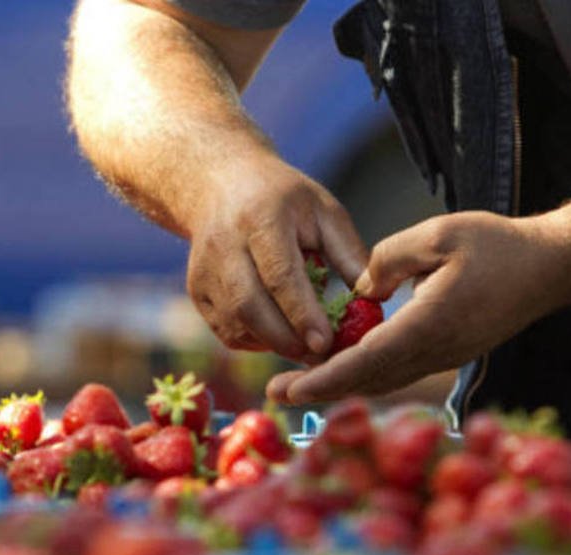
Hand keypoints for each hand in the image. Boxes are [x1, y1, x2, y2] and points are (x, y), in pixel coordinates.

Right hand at [186, 154, 367, 359]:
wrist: (221, 183)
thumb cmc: (284, 200)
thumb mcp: (324, 211)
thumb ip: (350, 254)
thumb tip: (374, 300)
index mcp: (261, 218)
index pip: (279, 274)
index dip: (301, 313)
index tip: (325, 342)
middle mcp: (224, 243)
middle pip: (248, 305)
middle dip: (285, 339)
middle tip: (320, 355)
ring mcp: (203, 269)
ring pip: (234, 324)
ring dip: (272, 344)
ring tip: (303, 345)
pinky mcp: (196, 290)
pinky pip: (226, 330)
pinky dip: (255, 341)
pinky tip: (278, 332)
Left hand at [266, 211, 568, 402]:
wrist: (550, 269)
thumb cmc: (497, 246)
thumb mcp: (439, 235)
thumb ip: (388, 259)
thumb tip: (360, 291)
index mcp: (430, 324)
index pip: (367, 359)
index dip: (325, 377)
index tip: (291, 388)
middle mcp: (434, 351)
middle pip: (368, 380)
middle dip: (320, 390)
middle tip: (274, 394)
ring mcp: (442, 357)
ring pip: (382, 380)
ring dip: (339, 386)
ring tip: (296, 386)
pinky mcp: (446, 353)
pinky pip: (397, 371)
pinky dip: (363, 375)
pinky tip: (340, 369)